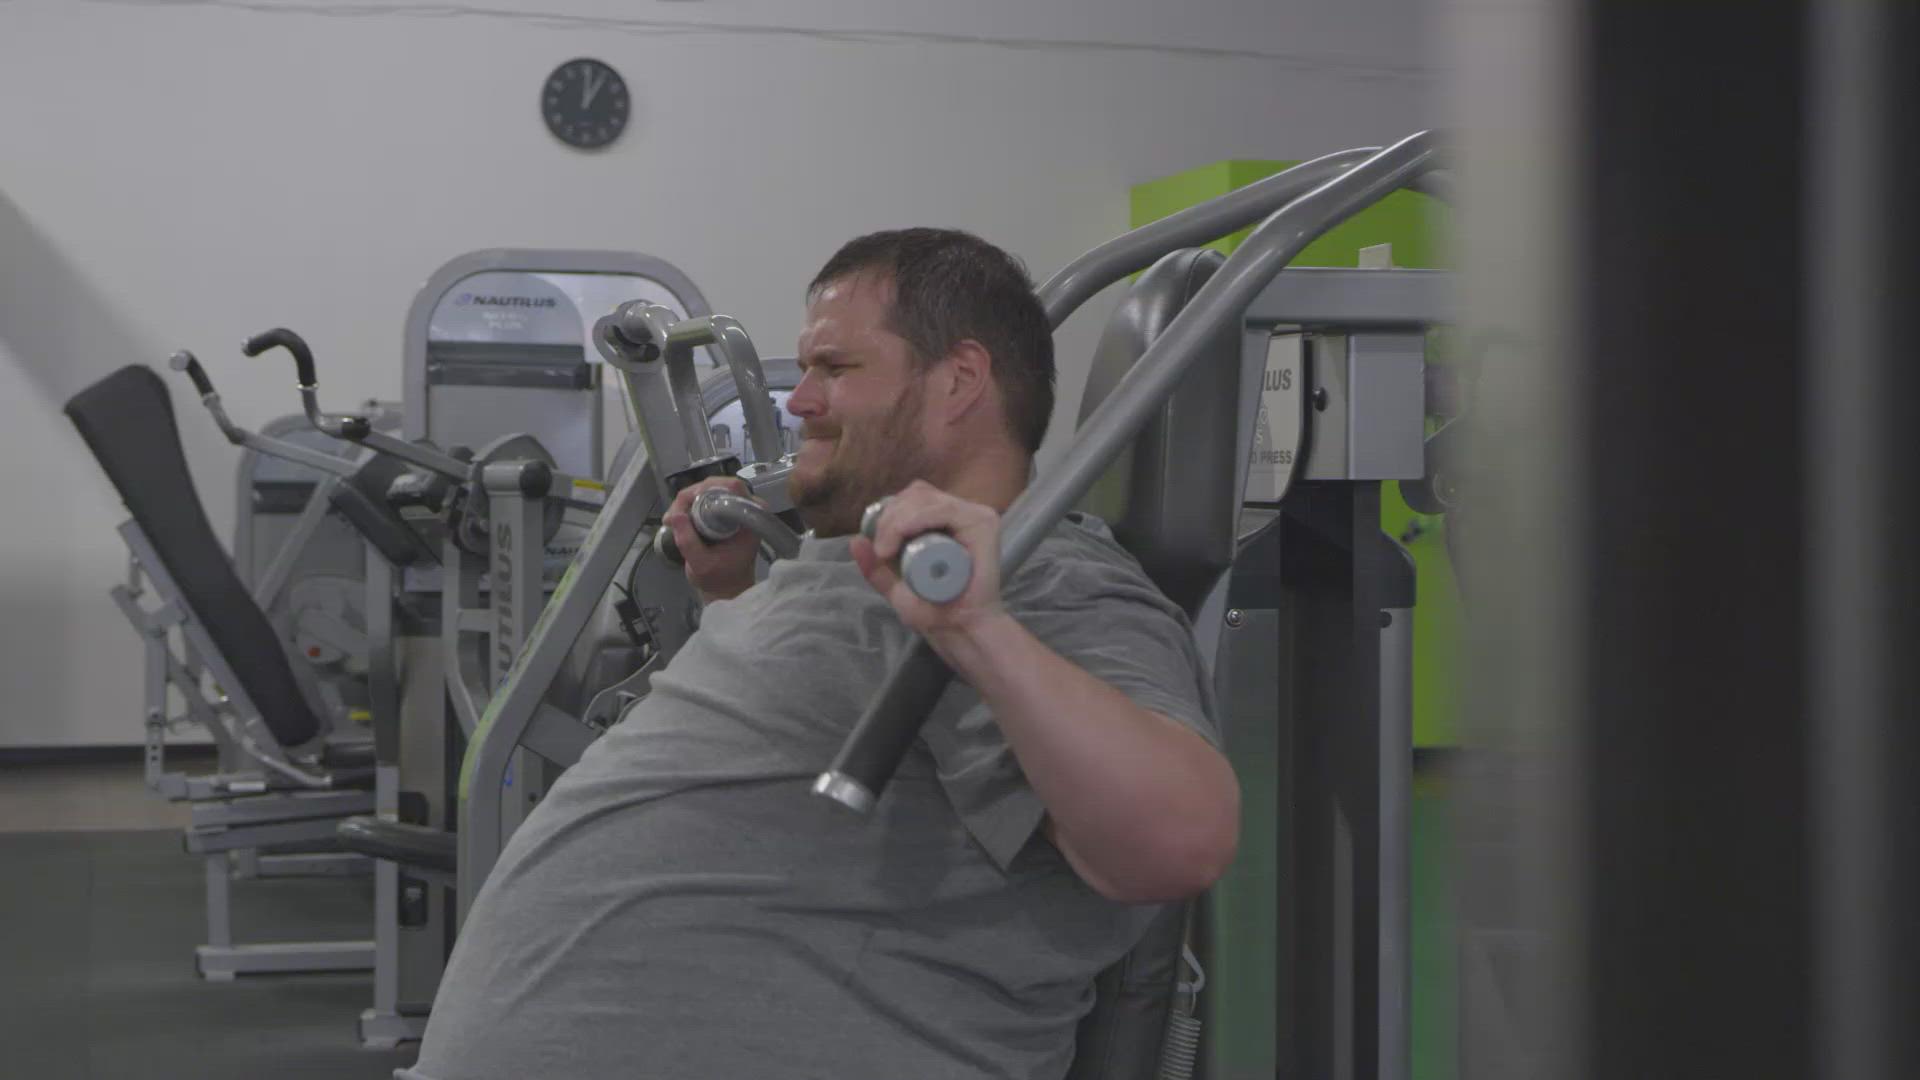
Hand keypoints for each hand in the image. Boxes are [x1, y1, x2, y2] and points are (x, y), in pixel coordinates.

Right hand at [663, 477, 758, 603]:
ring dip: (687, 501)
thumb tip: (675, 515)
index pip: (732, 488)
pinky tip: (678, 519)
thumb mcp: (701, 564)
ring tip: (672, 520)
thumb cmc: (720, 579)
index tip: (684, 507)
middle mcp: (748, 507)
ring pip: (708, 489)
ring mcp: (736, 506)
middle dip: (690, 497)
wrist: (728, 588)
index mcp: (751, 518)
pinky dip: (690, 505)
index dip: (705, 491)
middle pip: (716, 485)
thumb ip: (688, 542)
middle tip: (673, 516)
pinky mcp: (725, 510)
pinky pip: (706, 498)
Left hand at [850, 479, 1003, 642]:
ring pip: (925, 499)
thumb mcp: (896, 589)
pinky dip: (916, 518)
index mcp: (943, 522)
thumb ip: (876, 570)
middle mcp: (960, 513)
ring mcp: (973, 516)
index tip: (876, 545)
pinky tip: (901, 537)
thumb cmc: (935, 612)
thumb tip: (855, 540)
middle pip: (916, 493)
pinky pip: (944, 509)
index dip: (888, 512)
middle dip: (888, 518)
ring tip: (886, 551)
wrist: (961, 632)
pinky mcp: (983, 524)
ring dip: (897, 521)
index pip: (911, 498)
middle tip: (880, 552)